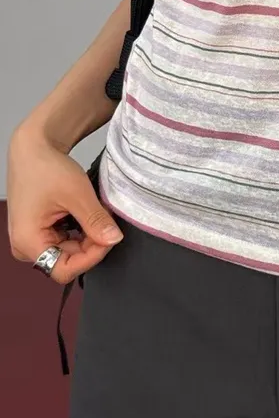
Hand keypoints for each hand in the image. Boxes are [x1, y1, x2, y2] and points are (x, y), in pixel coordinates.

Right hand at [6, 126, 122, 283]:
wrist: (33, 148)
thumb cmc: (45, 167)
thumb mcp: (76, 194)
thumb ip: (95, 220)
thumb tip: (113, 240)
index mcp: (27, 242)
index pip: (64, 269)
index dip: (90, 257)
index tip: (109, 238)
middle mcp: (25, 246)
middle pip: (67, 261)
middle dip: (91, 245)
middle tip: (106, 222)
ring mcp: (31, 240)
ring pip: (69, 252)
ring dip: (87, 237)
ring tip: (95, 215)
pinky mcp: (39, 232)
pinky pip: (65, 241)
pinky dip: (80, 231)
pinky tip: (86, 215)